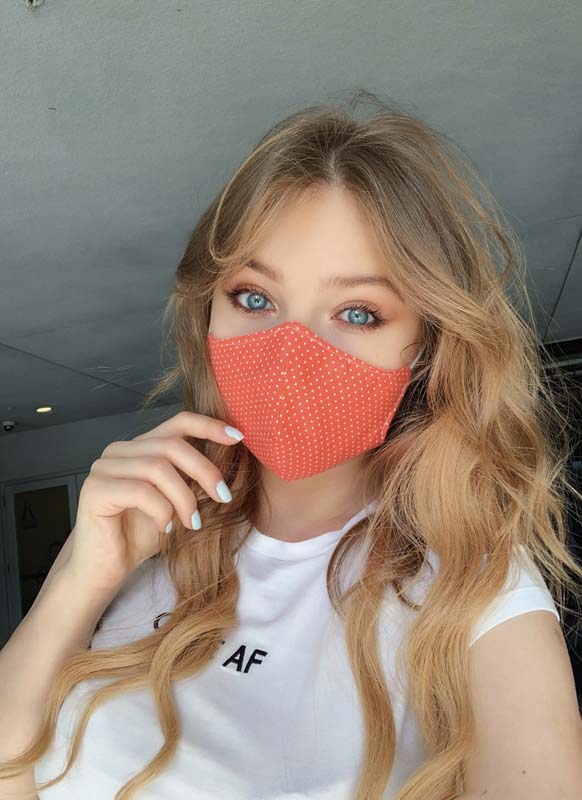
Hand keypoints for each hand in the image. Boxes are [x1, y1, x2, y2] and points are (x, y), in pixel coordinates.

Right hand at [60, 411, 243, 592]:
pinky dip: (162, 511)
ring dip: (184, 498)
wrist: (107, 569)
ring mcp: (104, 467)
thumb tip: (235, 467)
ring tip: (192, 523)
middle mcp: (120, 451)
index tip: (238, 437)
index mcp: (141, 448)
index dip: (209, 425)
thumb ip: (196, 482)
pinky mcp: (95, 489)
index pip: (178, 423)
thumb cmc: (142, 535)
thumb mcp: (179, 503)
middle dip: (205, 470)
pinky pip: (140, 491)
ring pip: (158, 468)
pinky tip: (166, 527)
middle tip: (223, 497)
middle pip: (172, 446)